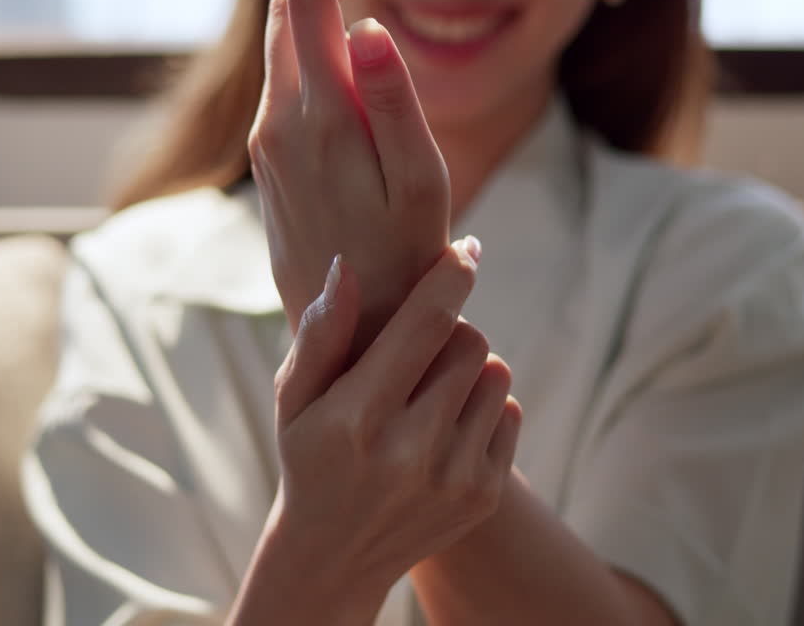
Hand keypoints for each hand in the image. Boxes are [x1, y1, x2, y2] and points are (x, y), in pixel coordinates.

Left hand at [248, 0, 450, 353]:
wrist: (351, 330)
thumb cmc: (405, 255)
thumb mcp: (421, 181)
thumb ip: (394, 100)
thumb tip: (363, 27)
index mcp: (320, 117)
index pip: (313, 7)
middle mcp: (278, 121)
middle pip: (293, 16)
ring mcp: (268, 142)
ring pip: (285, 50)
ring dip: (321, 17)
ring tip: (370, 15)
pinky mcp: (269, 161)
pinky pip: (284, 85)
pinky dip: (313, 58)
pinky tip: (350, 80)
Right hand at [267, 244, 523, 595]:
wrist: (333, 556)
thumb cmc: (310, 457)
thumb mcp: (294, 399)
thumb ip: (320, 335)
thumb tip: (347, 268)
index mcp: (358, 418)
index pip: (426, 323)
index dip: (451, 276)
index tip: (466, 248)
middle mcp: (410, 451)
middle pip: (469, 341)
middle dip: (448, 331)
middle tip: (416, 352)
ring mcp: (453, 478)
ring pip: (495, 373)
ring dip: (468, 369)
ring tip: (428, 393)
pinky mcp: (483, 495)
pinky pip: (509, 412)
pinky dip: (483, 407)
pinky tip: (445, 427)